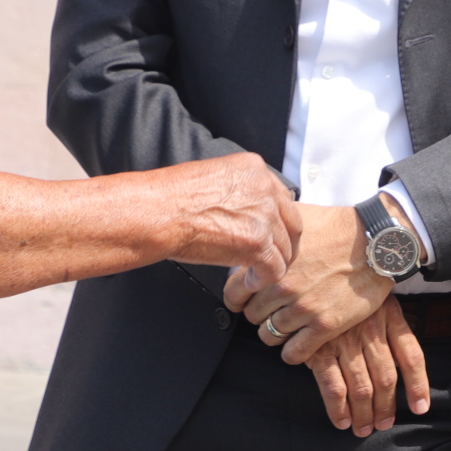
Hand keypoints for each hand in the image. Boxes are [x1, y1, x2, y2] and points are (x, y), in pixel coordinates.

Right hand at [160, 154, 302, 284]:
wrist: (158, 212)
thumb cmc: (171, 197)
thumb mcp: (212, 176)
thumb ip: (237, 189)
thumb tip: (243, 210)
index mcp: (253, 169)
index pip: (282, 198)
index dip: (278, 221)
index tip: (272, 234)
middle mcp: (264, 188)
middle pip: (292, 223)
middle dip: (284, 244)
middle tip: (274, 258)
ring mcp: (263, 216)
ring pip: (285, 248)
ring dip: (272, 264)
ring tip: (255, 274)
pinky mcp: (256, 243)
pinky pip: (275, 269)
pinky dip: (264, 279)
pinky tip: (250, 281)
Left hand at [223, 202, 389, 363]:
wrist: (375, 243)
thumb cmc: (336, 228)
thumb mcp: (294, 219)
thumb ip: (267, 230)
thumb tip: (248, 237)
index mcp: (272, 263)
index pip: (233, 292)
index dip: (238, 296)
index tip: (244, 298)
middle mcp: (283, 288)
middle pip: (252, 316)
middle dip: (259, 313)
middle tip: (272, 308)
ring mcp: (304, 308)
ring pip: (269, 336)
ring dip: (275, 332)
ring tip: (286, 323)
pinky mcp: (326, 325)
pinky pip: (294, 353)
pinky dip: (293, 351)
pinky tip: (299, 340)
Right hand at [306, 296, 429, 435]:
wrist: (317, 267)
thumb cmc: (348, 287)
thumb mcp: (377, 296)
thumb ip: (391, 325)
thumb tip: (403, 360)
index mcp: (389, 315)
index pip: (411, 356)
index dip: (418, 385)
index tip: (420, 408)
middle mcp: (370, 329)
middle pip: (386, 378)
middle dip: (386, 408)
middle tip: (383, 424)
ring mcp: (344, 340)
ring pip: (361, 387)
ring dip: (363, 414)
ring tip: (363, 429)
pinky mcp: (319, 348)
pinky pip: (333, 386)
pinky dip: (338, 409)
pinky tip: (341, 421)